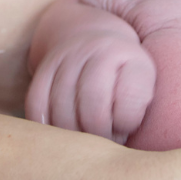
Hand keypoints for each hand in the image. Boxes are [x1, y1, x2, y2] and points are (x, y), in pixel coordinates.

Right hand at [25, 29, 155, 143]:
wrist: (92, 38)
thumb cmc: (123, 70)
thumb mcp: (143, 78)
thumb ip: (138, 102)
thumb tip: (119, 131)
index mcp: (120, 54)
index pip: (125, 101)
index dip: (126, 124)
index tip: (126, 129)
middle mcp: (90, 51)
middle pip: (92, 109)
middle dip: (100, 135)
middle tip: (104, 141)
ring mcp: (62, 58)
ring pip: (62, 110)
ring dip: (74, 136)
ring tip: (86, 140)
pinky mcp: (42, 70)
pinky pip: (36, 104)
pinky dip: (46, 126)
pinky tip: (59, 135)